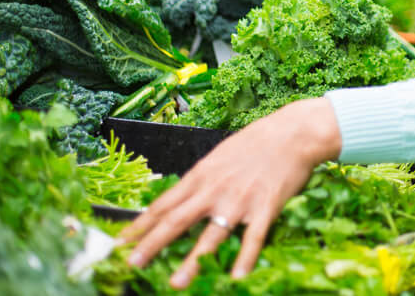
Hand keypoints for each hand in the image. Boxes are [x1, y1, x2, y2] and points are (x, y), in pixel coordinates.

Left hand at [118, 97, 342, 288]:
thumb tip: (183, 197)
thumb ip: (203, 178)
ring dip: (192, 262)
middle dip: (152, 244)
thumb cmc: (258, 142)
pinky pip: (253, 238)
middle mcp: (215, 189)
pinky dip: (245, 259)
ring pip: (211, 236)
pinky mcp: (265, 208)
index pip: (164, 203)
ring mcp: (240, 201)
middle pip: (177, 220)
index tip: (121, 241)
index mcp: (202, 175)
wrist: (293, 133)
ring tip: (176, 283)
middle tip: (132, 263)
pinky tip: (237, 277)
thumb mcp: (221, 155)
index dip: (141, 224)